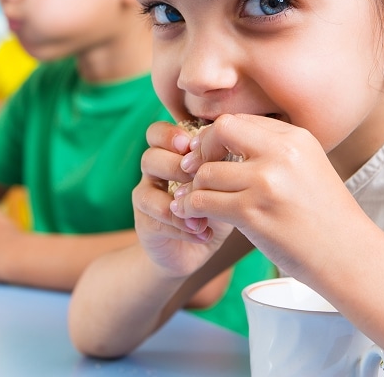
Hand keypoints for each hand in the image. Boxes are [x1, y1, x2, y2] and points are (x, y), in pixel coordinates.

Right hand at [133, 121, 233, 278]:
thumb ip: (223, 165)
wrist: (196, 249)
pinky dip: (182, 226)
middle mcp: (154, 172)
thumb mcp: (222, 183)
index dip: (170, 136)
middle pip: (150, 156)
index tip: (191, 146)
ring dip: (178, 197)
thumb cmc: (215, 207)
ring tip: (203, 212)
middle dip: (176, 166)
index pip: (158, 133)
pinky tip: (204, 232)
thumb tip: (238, 150)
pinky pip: (156, 218)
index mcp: (170, 154)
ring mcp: (147, 196)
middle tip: (199, 179)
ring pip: (146, 189)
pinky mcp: (145, 223)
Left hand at [172, 113, 367, 279]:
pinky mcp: (252, 213)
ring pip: (206, 171)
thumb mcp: (306, 166)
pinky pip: (204, 201)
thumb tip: (223, 137)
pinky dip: (192, 208)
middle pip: (220, 130)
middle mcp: (281, 153)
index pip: (239, 120)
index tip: (209, 154)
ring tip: (194, 199)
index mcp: (295, 138)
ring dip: (195, 187)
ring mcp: (266, 182)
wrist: (349, 257)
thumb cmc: (324, 215)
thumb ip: (271, 150)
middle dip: (202, 149)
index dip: (216, 136)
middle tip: (195, 169)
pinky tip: (192, 215)